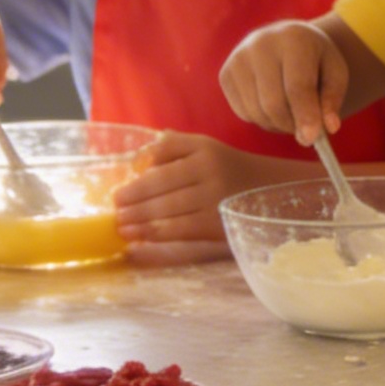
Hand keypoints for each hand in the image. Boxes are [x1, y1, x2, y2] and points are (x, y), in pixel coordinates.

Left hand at [112, 131, 271, 266]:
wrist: (270, 190)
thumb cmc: (227, 169)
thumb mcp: (206, 148)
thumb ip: (173, 147)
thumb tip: (137, 160)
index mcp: (203, 149)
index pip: (162, 158)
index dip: (137, 178)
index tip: (118, 192)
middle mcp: (209, 171)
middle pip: (160, 185)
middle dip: (132, 202)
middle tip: (114, 213)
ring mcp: (214, 198)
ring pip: (166, 210)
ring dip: (138, 221)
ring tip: (121, 228)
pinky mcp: (217, 223)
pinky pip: (179, 230)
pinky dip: (155, 235)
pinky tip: (140, 239)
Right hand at [220, 20, 347, 145]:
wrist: (285, 39)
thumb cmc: (315, 60)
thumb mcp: (335, 72)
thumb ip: (332, 99)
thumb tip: (329, 128)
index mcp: (294, 38)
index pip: (297, 85)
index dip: (305, 115)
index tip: (312, 139)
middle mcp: (260, 44)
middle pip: (273, 103)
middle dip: (292, 124)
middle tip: (307, 133)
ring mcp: (238, 59)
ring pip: (257, 111)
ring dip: (277, 125)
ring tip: (293, 114)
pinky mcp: (225, 74)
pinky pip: (243, 113)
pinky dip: (262, 119)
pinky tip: (274, 106)